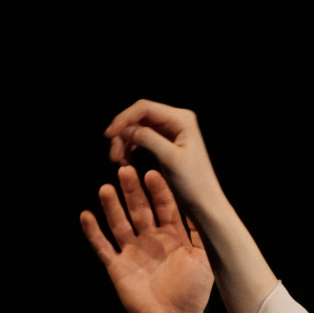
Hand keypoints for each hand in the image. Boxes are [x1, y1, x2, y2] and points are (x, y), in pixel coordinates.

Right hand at [81, 166, 214, 312]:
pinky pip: (102, 246)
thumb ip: (201, 236)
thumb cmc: (193, 294)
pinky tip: (86, 215)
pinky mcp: (117, 266)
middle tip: (126, 170)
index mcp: (174, 237)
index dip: (159, 192)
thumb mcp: (203, 262)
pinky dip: (93, 232)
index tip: (153, 173)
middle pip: (140, 210)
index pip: (165, 208)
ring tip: (106, 188)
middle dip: (134, 191)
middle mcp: (151, 240)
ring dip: (112, 206)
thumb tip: (203, 208)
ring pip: (120, 223)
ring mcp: (132, 252)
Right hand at [104, 100, 223, 215]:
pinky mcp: (165, 145)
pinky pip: (141, 140)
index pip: (144, 108)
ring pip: (137, 128)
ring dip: (124, 142)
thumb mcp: (171, 158)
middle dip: (122, 133)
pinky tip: (125, 162)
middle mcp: (177, 121)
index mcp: (182, 119)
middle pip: (138, 117)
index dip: (123, 119)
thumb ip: (148, 139)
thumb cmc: (194, 183)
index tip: (108, 136)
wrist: (205, 204)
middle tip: (113, 155)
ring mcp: (171, 132)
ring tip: (118, 161)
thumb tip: (126, 129)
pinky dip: (131, 148)